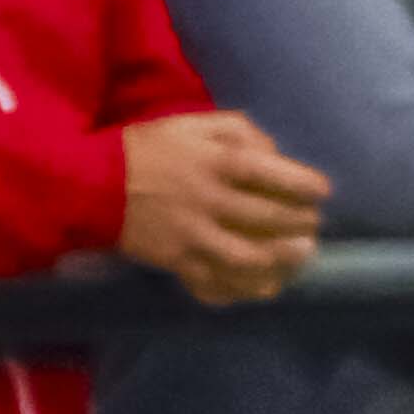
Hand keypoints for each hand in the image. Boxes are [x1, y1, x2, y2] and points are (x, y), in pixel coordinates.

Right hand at [118, 109, 328, 302]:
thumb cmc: (148, 149)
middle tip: (313, 224)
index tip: (323, 191)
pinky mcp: (176, 260)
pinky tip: (264, 286)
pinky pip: (214, 282)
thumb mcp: (192, 124)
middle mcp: (207, 199)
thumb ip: (238, 130)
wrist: (91, 185)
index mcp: (213, 162)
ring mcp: (191, 235)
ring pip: (246, 257)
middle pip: (265, 217)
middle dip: (299, 222)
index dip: (303, 183)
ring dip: (281, 259)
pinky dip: (241, 289)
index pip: (269, 172)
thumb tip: (274, 151)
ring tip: (302, 255)